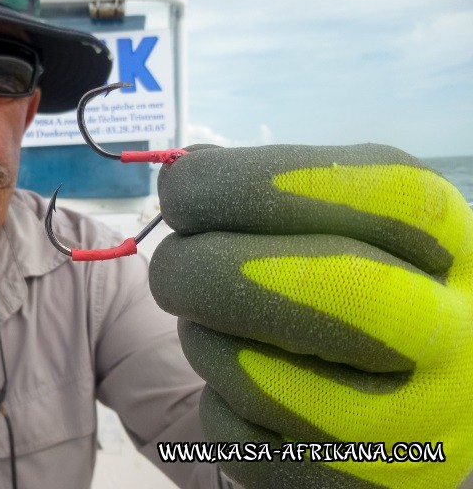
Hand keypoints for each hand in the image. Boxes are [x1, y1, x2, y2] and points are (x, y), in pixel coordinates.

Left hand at [150, 144, 472, 487]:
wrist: (415, 397)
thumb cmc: (363, 288)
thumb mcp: (352, 224)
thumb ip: (280, 193)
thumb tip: (184, 173)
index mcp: (448, 244)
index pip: (373, 193)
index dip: (252, 183)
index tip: (182, 189)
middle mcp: (454, 335)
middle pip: (326, 288)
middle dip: (207, 269)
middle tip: (171, 265)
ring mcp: (417, 426)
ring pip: (262, 378)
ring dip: (204, 341)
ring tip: (215, 326)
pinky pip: (243, 442)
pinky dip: (218, 406)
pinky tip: (246, 389)